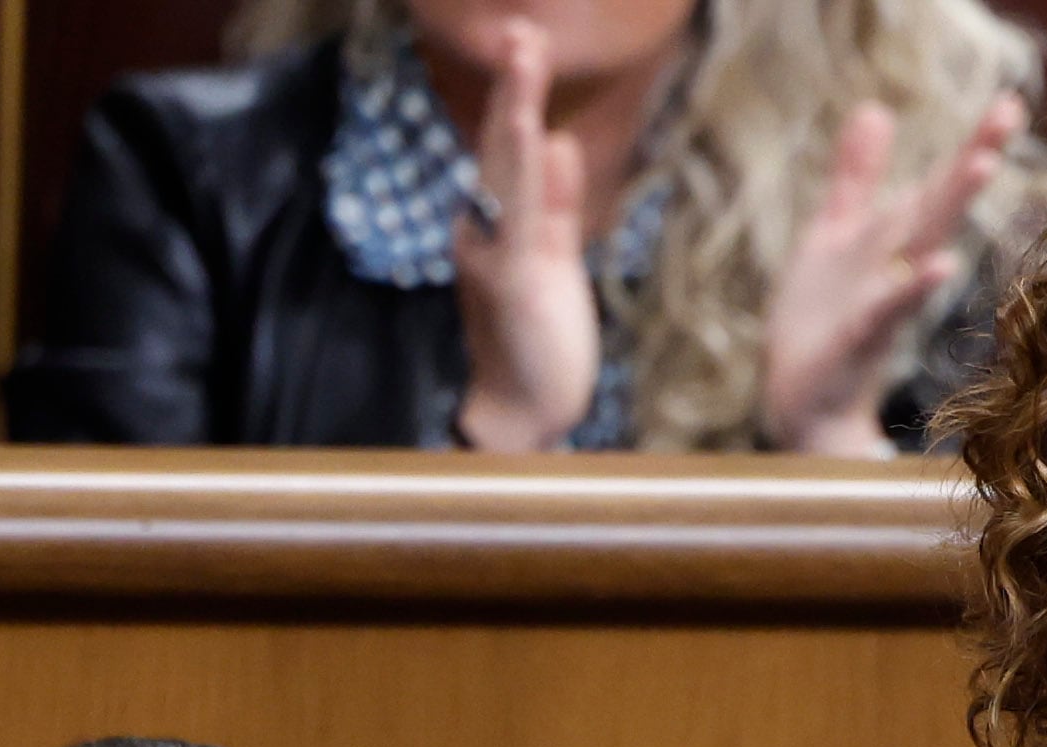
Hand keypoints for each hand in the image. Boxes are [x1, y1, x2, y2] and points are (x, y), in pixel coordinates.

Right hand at [452, 19, 597, 452]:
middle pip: (500, 146)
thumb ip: (557, 205)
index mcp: (497, 222)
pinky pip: (525, 222)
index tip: (523, 45)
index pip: (507, 149)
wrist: (520, 409)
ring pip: (508, 172)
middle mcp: (486, 229)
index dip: (516, 96)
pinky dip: (537, 180)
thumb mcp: (553, 261)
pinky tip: (544, 138)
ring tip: (523, 58)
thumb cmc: (537, 339)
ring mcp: (497, 253)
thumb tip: (560, 143)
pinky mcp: (516, 282)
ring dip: (516, 112)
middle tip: (520, 31)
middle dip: (513, 86)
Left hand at [759, 92, 1023, 457]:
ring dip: (951, 207)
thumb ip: (859, 177)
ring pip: (923, 247)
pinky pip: (889, 308)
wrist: (803, 399)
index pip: (937, 184)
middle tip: (1010, 112)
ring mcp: (884, 302)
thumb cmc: (824, 319)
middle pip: (939, 204)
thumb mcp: (837, 234)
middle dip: (972, 157)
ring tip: (983, 163)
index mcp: (893, 240)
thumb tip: (876, 109)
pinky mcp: (859, 339)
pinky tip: (940, 265)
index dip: (971, 142)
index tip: (1010, 101)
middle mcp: (898, 267)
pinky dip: (912, 287)